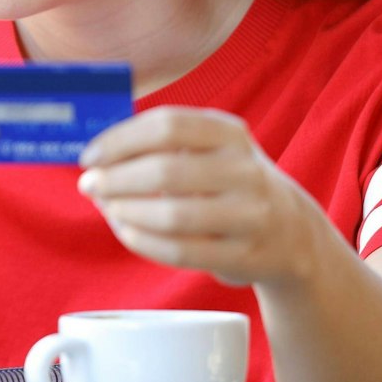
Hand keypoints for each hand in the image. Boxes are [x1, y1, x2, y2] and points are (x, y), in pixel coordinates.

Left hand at [76, 107, 332, 287]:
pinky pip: (181, 251)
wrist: (292, 233)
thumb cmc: (229, 184)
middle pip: (166, 170)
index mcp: (230, 134)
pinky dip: (143, 241)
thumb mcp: (211, 150)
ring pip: (173, 215)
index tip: (89, 156)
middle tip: (89, 184)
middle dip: (116, 178)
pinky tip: (126, 231)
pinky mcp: (245, 256)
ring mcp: (250, 215)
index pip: (168, 125)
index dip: (120, 139)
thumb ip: (162, 146)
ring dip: (126, 211)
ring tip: (107, 207)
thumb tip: (96, 157)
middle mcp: (245, 171)